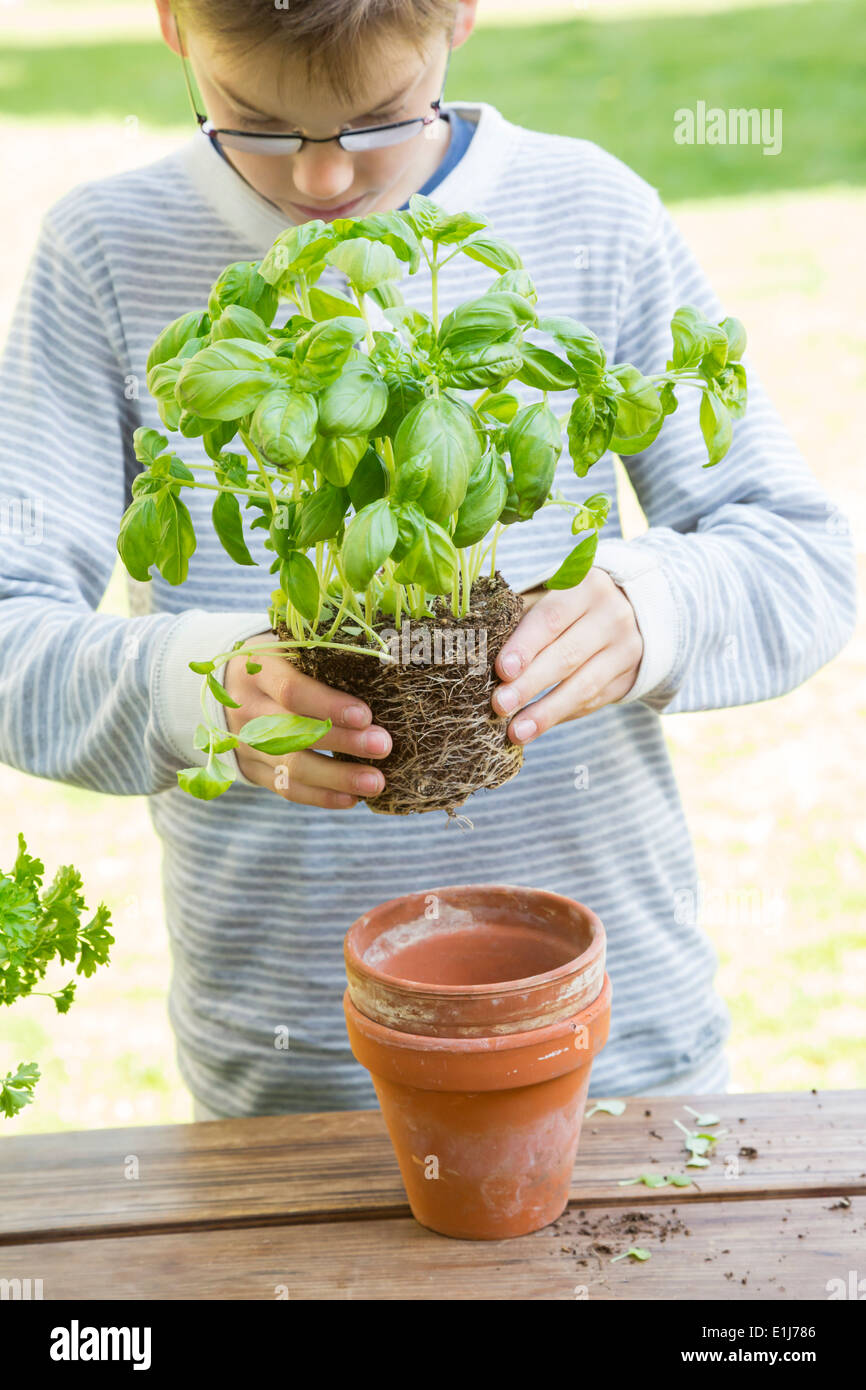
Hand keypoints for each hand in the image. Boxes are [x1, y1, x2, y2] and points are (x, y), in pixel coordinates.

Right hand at [224, 633, 390, 807]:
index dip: (328, 706)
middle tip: (383, 746)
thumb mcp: (290, 647)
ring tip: (376, 782)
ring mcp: (245, 743)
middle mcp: (246, 708)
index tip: (365, 715)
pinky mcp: (251, 769)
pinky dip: (320, 797)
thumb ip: (323, 659)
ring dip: (337, 778)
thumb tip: (386, 674)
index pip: (291, 691)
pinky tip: (351, 799)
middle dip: (342, 742)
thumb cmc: (279, 661)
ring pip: (292, 767)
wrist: (227, 685)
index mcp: (257, 669)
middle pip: (294, 732)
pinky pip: (286, 789)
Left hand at [491, 569, 643, 743]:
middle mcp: (613, 617)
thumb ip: (523, 618)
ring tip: (516, 731)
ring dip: (546, 712)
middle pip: (567, 655)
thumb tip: (480, 652)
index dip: (526, 645)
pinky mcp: (628, 678)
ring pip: (583, 686)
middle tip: (499, 705)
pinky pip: (592, 702)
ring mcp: (626, 650)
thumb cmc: (572, 604)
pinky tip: (535, 727)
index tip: (503, 670)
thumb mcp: (553, 596)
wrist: (633, 610)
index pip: (552, 618)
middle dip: (530, 683)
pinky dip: (560, 716)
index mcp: (587, 587)